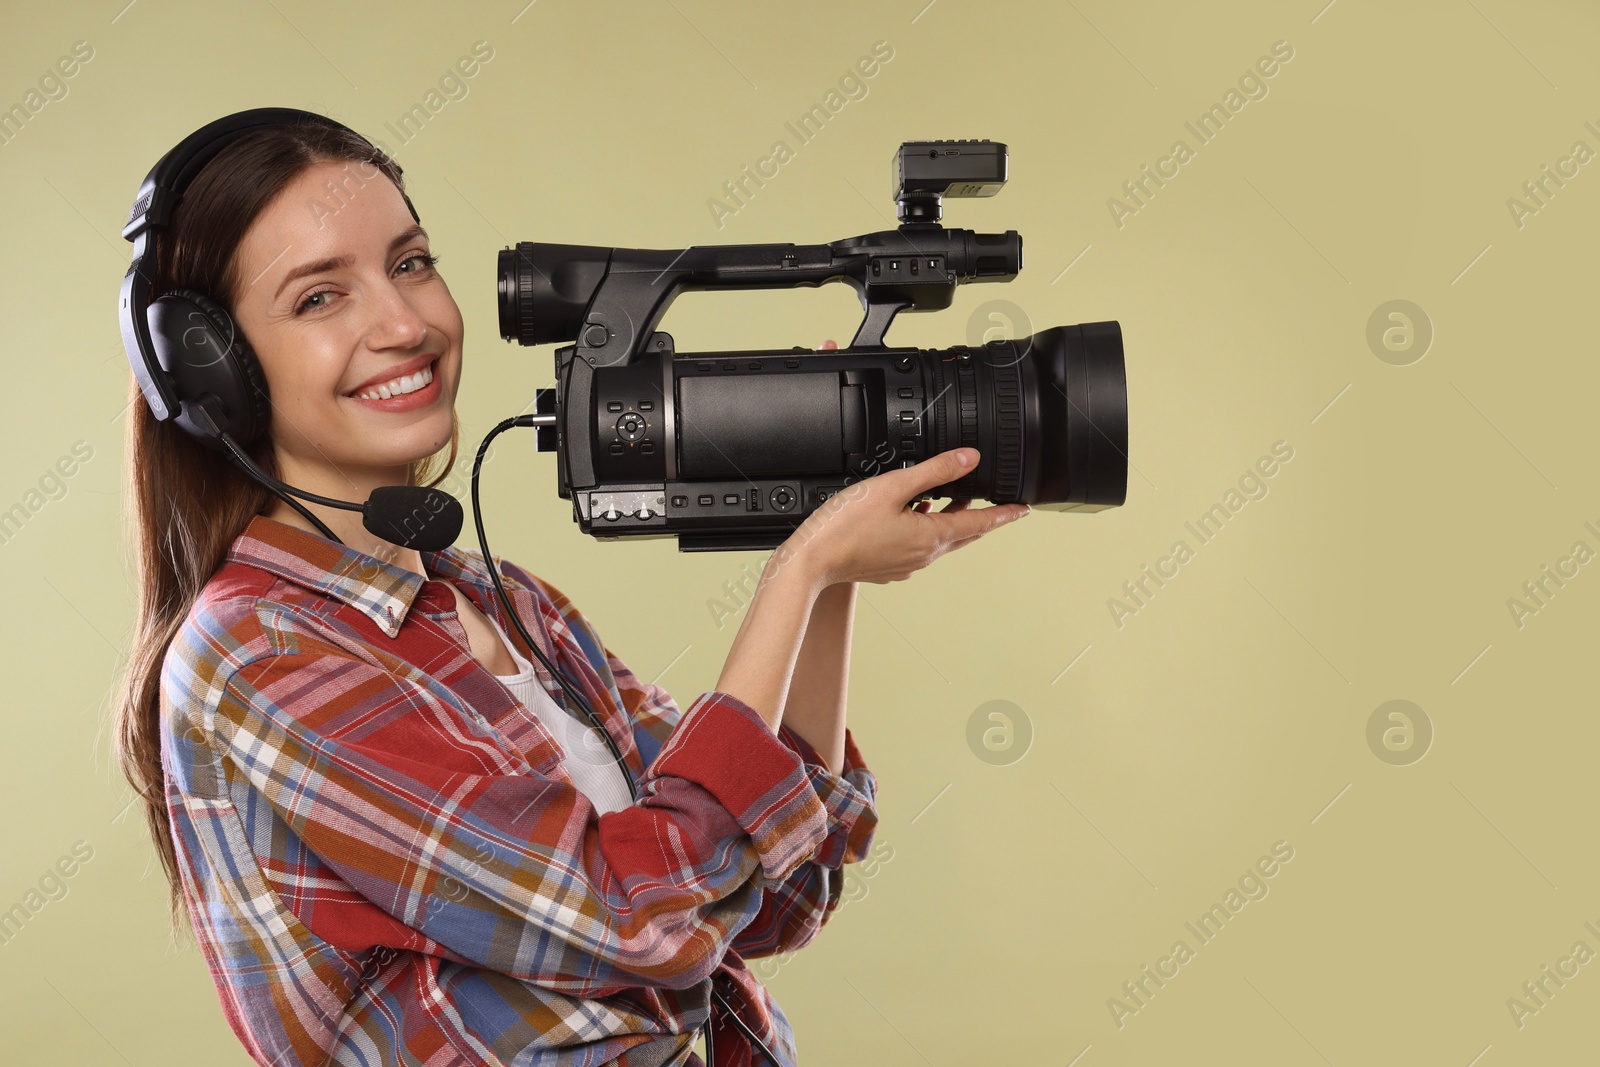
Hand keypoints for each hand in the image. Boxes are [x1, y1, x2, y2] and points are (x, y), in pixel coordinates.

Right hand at [780, 445, 1030, 586]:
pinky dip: (924, 532)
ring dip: (951, 522)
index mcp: (931, 536)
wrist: (812, 561)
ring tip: (953, 502)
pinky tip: (911, 518)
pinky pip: (917, 548)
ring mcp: (906, 565)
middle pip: (963, 533)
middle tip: (997, 505)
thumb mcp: (894, 487)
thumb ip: (935, 471)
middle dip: (981, 518)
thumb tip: (969, 459)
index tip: (1023, 510)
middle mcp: (924, 555)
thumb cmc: (845, 526)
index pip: (980, 523)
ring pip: (940, 541)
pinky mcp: (889, 569)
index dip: (1004, 514)